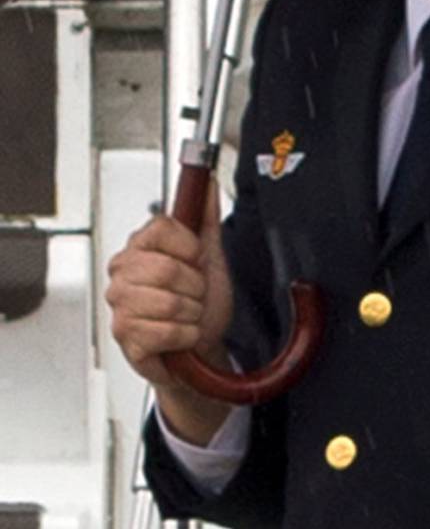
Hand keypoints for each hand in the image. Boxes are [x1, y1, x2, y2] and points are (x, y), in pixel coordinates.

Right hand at [104, 181, 234, 441]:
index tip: (197, 260)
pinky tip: (180, 336)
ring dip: (193, 314)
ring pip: (170, 302)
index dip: (189, 247)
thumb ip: (205, 218)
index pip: (161, 227)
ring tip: (188, 316)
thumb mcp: (210, 256)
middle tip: (195, 295)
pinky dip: (186, 335)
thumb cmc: (202, 303)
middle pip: (168, 268)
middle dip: (196, 287)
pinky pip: (167, 331)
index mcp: (140, 248)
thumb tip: (204, 181)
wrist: (201, 347)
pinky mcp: (124, 336)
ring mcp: (120, 305)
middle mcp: (123, 273)